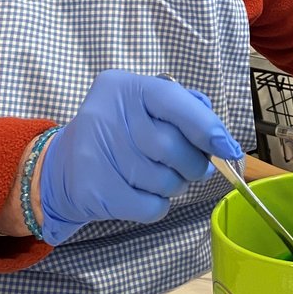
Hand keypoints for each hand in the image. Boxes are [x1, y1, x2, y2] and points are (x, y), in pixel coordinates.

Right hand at [38, 70, 241, 243]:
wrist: (65, 167)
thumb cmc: (121, 134)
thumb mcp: (146, 109)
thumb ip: (185, 110)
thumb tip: (221, 140)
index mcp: (123, 87)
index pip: (172, 100)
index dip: (206, 126)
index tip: (227, 148)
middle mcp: (105, 114)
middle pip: (171, 147)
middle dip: (193, 163)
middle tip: (194, 168)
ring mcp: (95, 153)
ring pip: (164, 181)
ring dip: (175, 185)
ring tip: (161, 177)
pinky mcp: (93, 190)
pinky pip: (150, 206)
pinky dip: (158, 205)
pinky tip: (143, 193)